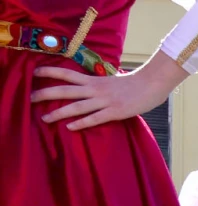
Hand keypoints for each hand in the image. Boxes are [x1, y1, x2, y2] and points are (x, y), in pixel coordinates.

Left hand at [32, 51, 186, 130]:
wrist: (151, 84)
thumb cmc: (134, 84)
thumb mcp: (112, 81)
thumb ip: (98, 86)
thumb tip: (88, 90)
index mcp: (94, 80)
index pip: (67, 74)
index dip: (50, 72)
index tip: (35, 72)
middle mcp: (95, 89)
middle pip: (65, 90)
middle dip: (46, 94)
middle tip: (31, 98)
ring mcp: (104, 101)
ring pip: (76, 106)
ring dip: (58, 112)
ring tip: (45, 118)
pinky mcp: (115, 112)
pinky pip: (94, 118)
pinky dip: (81, 123)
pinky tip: (70, 127)